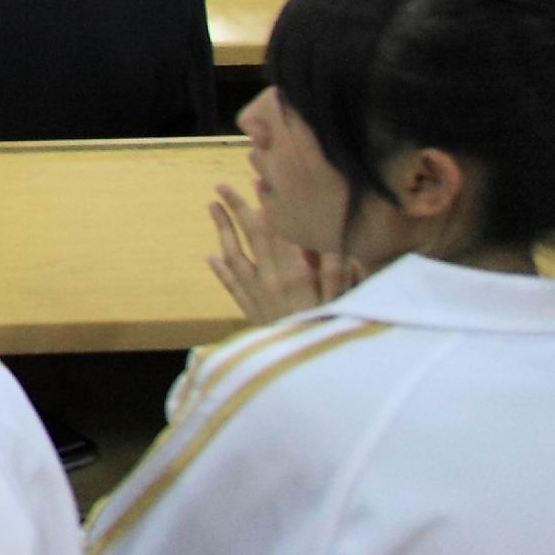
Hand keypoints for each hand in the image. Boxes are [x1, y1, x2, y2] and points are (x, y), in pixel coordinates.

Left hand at [207, 183, 357, 322]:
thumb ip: (335, 267)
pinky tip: (211, 258)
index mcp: (293, 275)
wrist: (306, 373)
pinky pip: (232, 287)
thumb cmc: (332, 333)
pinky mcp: (253, 313)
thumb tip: (328, 236)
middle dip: (237, 209)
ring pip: (234, 256)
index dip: (266, 206)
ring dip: (223, 230)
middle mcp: (269, 281)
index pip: (276, 231)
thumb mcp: (343, 300)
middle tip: (221, 185)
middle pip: (251, 238)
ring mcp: (257, 297)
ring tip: (212, 207)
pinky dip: (221, 271)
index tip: (258, 182)